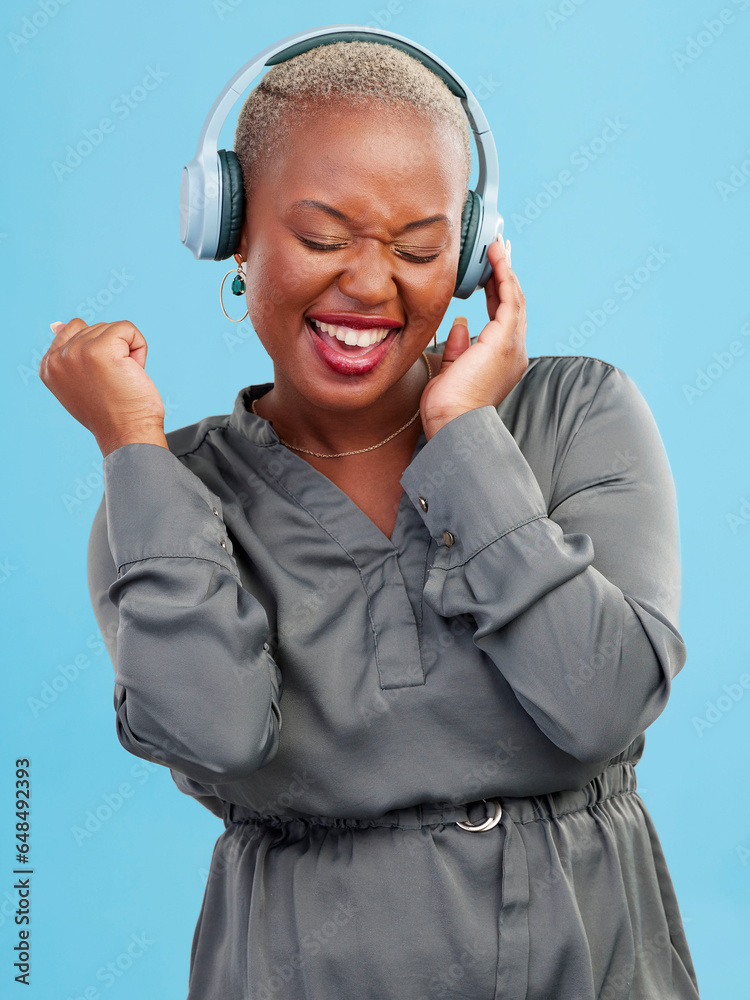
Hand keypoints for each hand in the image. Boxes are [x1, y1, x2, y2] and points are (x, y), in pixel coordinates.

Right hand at [39, 318, 168, 457]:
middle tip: (114, 383)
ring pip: (113, 329)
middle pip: (96, 328)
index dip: (98, 351)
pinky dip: (139, 347)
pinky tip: (133, 371)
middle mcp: (58, 358)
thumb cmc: (111, 413)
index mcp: (48, 366)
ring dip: (128, 352)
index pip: (73, 329)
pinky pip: (128, 329)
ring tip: (122, 380)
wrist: (127, 435)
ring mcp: (77, 352)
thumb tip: (56, 323)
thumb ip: (68, 353)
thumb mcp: (80, 382)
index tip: (101, 380)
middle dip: (114, 352)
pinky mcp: (101, 349)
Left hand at [420, 237, 526, 438]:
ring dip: (505, 270)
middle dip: (505, 276)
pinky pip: (508, 298)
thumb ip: (459, 347)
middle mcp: (514, 352)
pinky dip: (503, 275)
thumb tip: (460, 323)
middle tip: (497, 252)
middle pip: (514, 305)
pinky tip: (495, 258)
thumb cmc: (448, 407)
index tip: (488, 274)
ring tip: (496, 248)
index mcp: (502, 361)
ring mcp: (512, 346)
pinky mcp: (504, 339)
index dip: (497, 293)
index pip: (502, 320)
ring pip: (514, 298)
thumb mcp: (452, 371)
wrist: (453, 422)